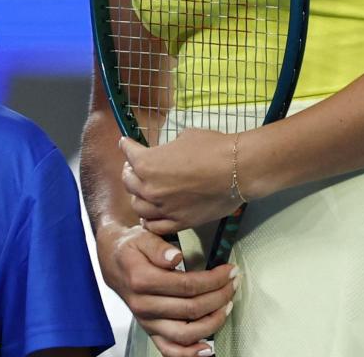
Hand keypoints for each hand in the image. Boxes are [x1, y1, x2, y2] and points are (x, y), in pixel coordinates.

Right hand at [100, 223, 235, 356]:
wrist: (113, 261)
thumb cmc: (130, 248)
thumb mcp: (141, 236)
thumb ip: (158, 246)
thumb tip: (175, 258)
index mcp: (141, 280)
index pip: (187, 285)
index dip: (213, 280)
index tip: (229, 271)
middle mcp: (143, 305)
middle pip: (191, 309)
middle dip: (219, 296)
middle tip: (233, 284)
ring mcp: (146, 321)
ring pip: (185, 333)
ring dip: (212, 322)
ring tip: (227, 306)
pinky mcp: (149, 330)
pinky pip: (169, 350)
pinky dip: (189, 353)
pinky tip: (207, 348)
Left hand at [118, 132, 242, 233]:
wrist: (238, 169)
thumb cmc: (213, 148)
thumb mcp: (183, 137)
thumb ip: (167, 149)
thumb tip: (166, 152)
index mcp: (146, 162)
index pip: (128, 152)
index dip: (127, 146)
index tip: (126, 143)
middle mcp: (149, 187)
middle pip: (128, 182)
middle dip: (130, 172)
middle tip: (133, 168)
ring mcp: (163, 208)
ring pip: (138, 207)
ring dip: (137, 197)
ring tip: (141, 192)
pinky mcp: (179, 222)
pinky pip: (155, 226)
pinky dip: (149, 222)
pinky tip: (149, 217)